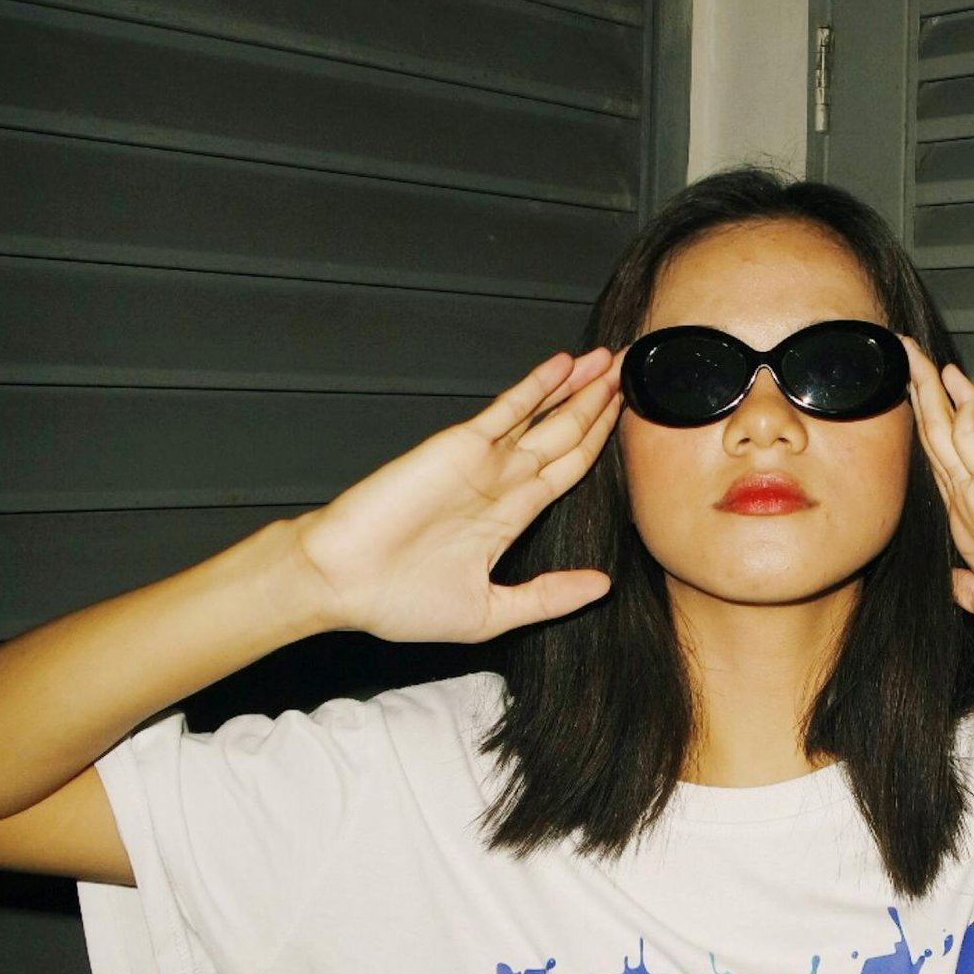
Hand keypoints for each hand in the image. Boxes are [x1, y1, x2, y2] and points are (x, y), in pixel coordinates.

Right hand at [287, 348, 623, 643]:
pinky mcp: (458, 446)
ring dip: (580, 388)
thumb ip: (548, 597)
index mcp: (511, 516)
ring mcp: (483, 461)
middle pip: (567, 434)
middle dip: (601, 404)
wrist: (341, 585)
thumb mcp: (492, 612)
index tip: (632, 419)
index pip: (571, 470)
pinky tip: (565, 364)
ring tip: (613, 360)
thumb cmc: (400, 603)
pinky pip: (507, 410)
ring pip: (545, 416)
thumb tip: (602, 586)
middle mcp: (502, 482)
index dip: (602, 442)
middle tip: (632, 371)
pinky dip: (536, 385)